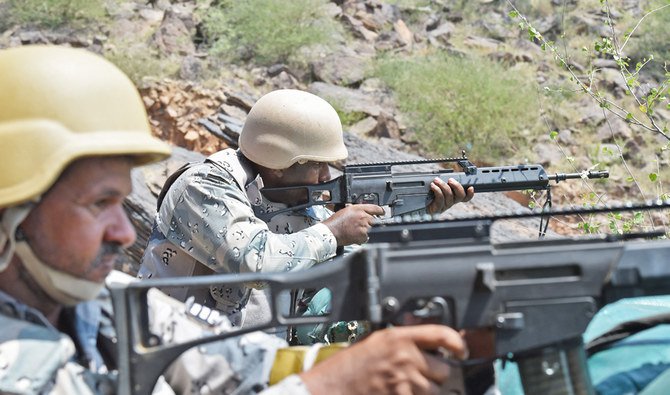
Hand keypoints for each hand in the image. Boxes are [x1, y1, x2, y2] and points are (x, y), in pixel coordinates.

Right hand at [300, 325, 467, 394]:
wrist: (331, 388)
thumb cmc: (349, 366)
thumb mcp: (376, 341)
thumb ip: (403, 339)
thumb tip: (429, 341)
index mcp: (398, 338)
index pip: (441, 335)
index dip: (458, 343)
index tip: (462, 350)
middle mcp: (405, 358)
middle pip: (444, 369)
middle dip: (435, 373)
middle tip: (418, 374)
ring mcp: (405, 382)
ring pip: (435, 390)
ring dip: (426, 390)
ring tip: (404, 386)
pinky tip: (399, 392)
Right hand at [323, 204, 384, 245]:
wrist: (331, 232)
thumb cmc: (336, 222)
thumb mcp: (347, 210)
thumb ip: (359, 210)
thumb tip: (367, 213)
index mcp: (359, 209)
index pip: (375, 208)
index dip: (380, 211)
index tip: (382, 213)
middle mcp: (363, 216)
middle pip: (376, 220)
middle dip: (372, 223)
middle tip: (364, 225)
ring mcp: (364, 227)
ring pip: (373, 229)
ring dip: (368, 231)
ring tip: (357, 231)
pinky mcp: (363, 236)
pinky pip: (368, 237)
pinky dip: (364, 238)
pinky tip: (356, 236)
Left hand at [426, 178, 473, 214]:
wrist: (416, 208)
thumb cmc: (425, 196)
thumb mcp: (434, 188)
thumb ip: (441, 183)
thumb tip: (443, 175)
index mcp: (452, 198)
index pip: (465, 197)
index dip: (470, 193)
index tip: (470, 187)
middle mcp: (450, 203)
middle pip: (461, 196)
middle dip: (457, 186)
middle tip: (450, 180)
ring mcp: (444, 206)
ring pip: (450, 195)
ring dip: (443, 185)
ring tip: (436, 180)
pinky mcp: (436, 209)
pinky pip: (440, 199)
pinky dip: (437, 190)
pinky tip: (433, 186)